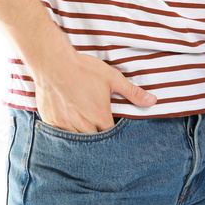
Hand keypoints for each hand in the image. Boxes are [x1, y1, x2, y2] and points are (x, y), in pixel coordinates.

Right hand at [32, 45, 156, 132]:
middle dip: (99, 136)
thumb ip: (133, 92)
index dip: (113, 131)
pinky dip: (66, 131)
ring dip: (82, 134)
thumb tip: (153, 101)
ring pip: (77, 140)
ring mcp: (65, 124)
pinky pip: (60, 135)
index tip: (112, 124)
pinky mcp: (51, 122)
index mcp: (99, 116)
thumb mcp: (112, 78)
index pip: (111, 135)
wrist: (53, 63)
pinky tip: (68, 120)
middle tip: (98, 124)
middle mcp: (83, 124)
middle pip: (94, 141)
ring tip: (84, 123)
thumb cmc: (84, 69)